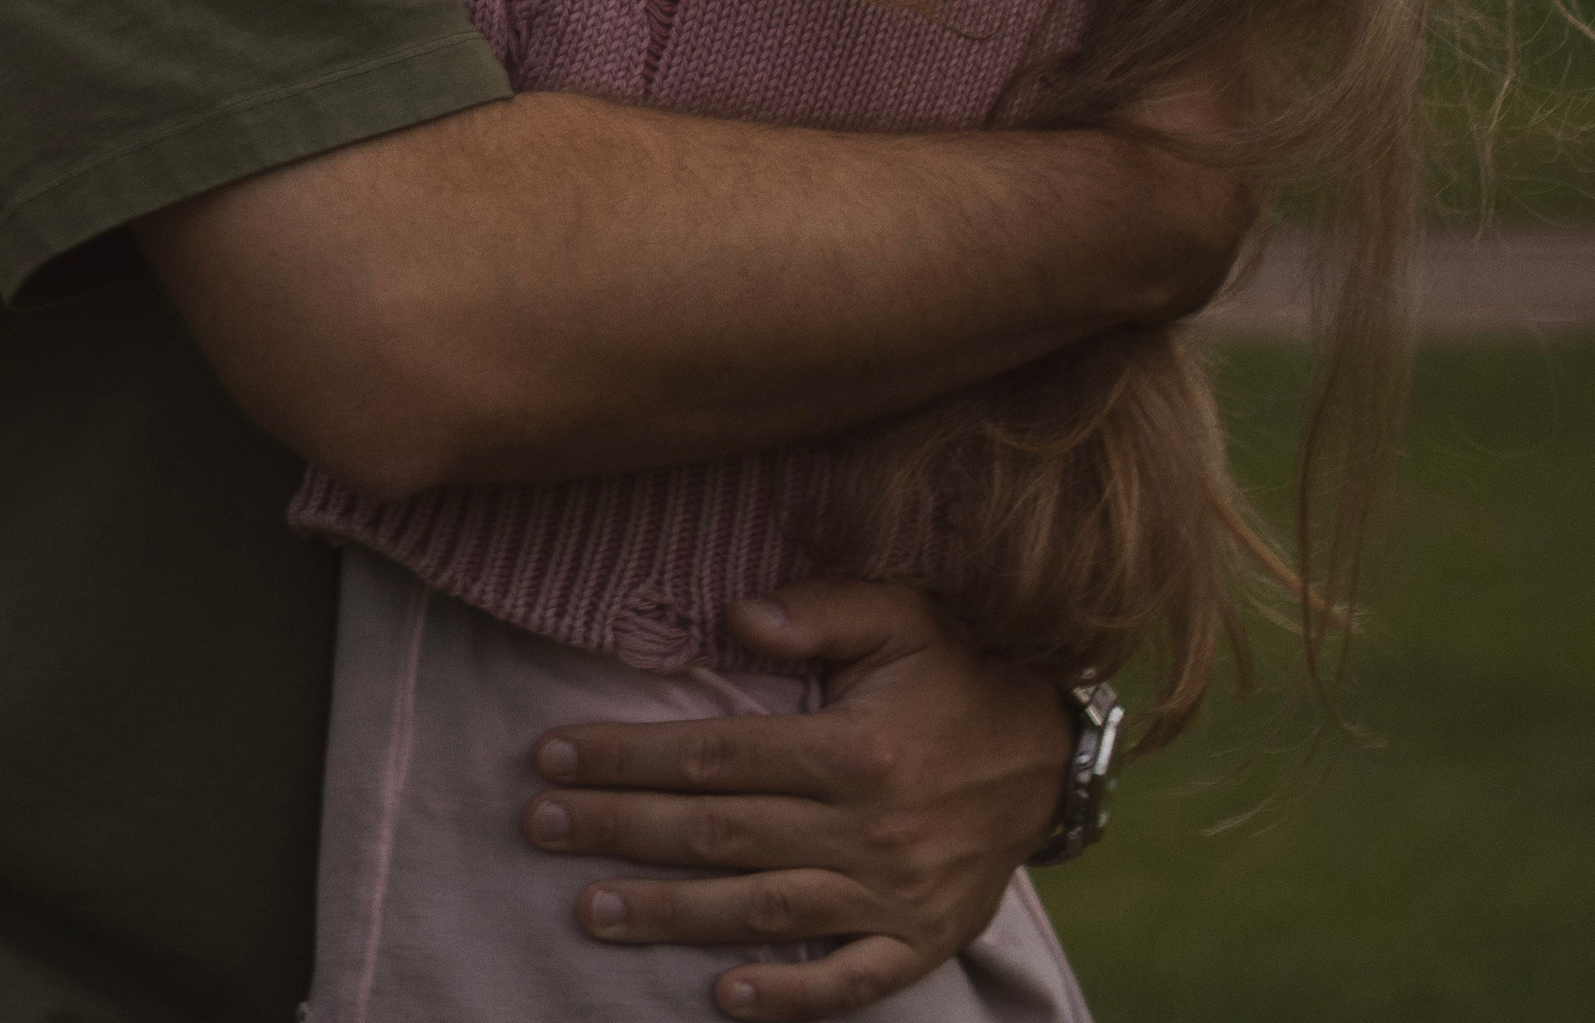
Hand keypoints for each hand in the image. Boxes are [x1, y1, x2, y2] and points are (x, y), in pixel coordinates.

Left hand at [520, 577, 1071, 1017]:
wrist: (1054, 747)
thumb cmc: (958, 666)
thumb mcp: (899, 612)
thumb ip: (818, 610)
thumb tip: (737, 619)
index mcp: (854, 748)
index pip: (714, 756)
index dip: (628, 756)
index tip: (554, 755)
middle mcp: (868, 829)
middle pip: (720, 835)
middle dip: (620, 830)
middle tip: (540, 826)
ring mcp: (895, 894)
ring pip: (763, 911)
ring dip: (671, 914)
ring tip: (592, 910)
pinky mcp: (923, 938)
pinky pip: (850, 981)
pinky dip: (789, 998)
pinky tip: (722, 997)